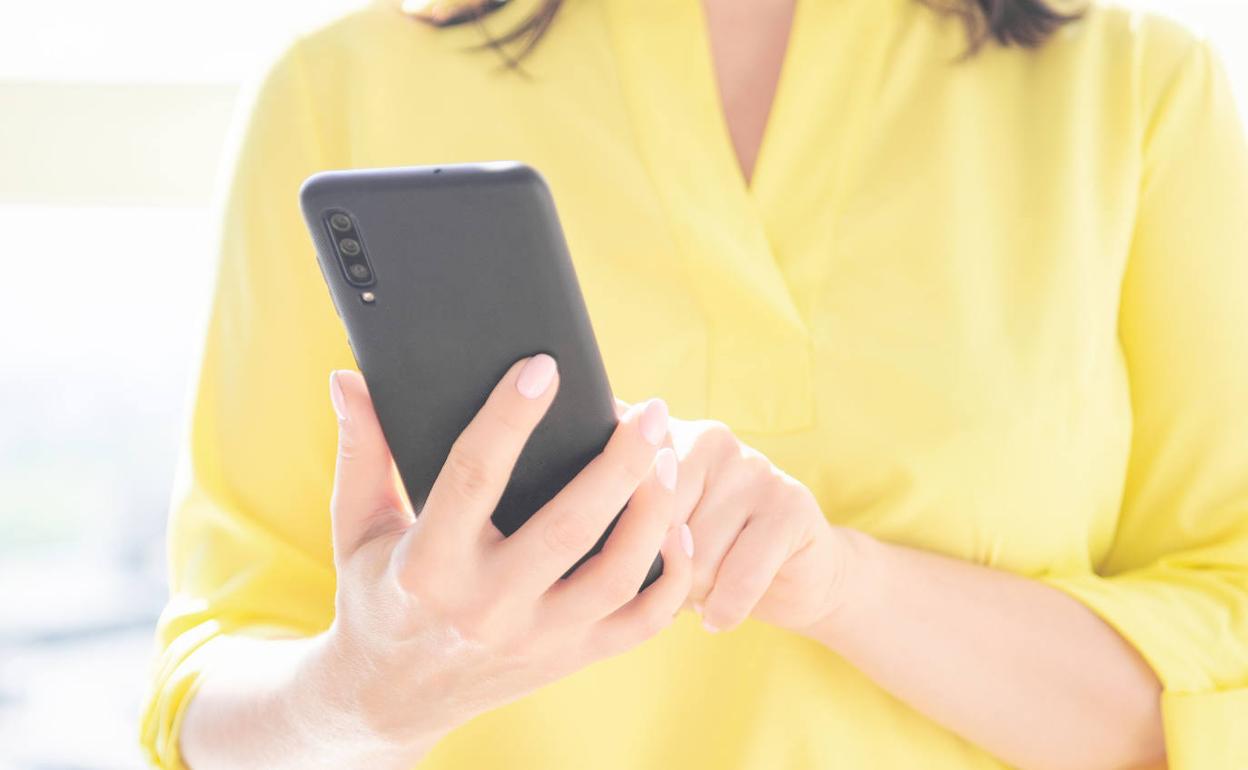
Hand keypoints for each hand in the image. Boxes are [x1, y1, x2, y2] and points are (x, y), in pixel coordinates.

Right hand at [321, 356, 694, 752]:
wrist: (391, 698)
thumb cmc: (377, 595)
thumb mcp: (358, 526)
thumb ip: (361, 450)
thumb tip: (349, 378)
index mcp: (428, 565)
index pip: (475, 475)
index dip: (509, 416)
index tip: (544, 366)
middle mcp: (486, 607)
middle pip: (569, 528)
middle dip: (619, 463)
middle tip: (648, 410)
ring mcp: (535, 639)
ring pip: (616, 575)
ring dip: (653, 513)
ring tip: (668, 458)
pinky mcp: (569, 659)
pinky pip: (640, 623)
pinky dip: (671, 577)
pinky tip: (679, 528)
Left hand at [613, 399, 863, 638]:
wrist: (792, 577)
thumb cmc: (698, 557)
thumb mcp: (645, 536)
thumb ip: (608, 515)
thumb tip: (567, 532)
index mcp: (659, 434)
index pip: (614, 471)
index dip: (611, 526)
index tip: (614, 549)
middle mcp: (706, 437)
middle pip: (651, 523)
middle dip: (656, 570)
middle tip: (671, 578)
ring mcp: (752, 466)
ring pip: (694, 555)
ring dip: (694, 592)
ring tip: (702, 586)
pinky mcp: (789, 504)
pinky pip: (738, 574)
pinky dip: (725, 607)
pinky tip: (720, 613)